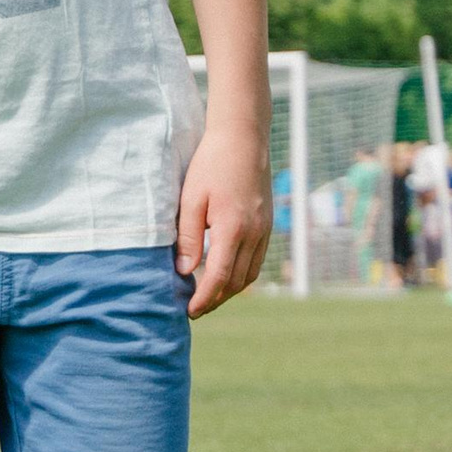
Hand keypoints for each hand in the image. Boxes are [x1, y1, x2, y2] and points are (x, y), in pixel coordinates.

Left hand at [177, 118, 271, 315]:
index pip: (218, 276)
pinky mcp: (267, 224)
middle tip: (194, 311)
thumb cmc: (211, 165)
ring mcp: (265, 230)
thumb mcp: (191, 199)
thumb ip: (188, 237)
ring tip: (207, 298)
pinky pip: (257, 260)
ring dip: (229, 291)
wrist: (243, 139)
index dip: (204, 298)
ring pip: (250, 274)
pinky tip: (225, 276)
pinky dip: (241, 275)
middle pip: (236, 282)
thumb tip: (184, 271)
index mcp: (233, 228)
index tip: (188, 311)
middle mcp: (254, 233)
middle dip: (215, 300)